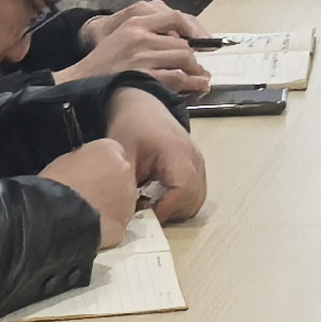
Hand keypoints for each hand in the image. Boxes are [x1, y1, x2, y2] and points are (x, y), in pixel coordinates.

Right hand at [44, 136, 136, 244]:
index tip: (89, 174)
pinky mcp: (124, 223)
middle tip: (89, 194)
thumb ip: (85, 162)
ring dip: (111, 205)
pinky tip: (91, 228)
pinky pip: (117, 223)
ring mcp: (129, 199)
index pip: (112, 153)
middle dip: (109, 184)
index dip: (100, 165)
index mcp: (109, 149)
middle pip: (122, 176)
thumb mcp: (66, 160)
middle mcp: (125, 171)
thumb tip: (87, 169)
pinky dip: (108, 225)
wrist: (58, 217)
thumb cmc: (56, 185)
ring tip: (88, 214)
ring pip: (123, 200)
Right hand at [63, 0, 211, 94]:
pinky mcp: (142, 77)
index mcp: (136, 23)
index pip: (175, 18)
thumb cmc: (104, 62)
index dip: (195, 30)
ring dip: (196, 71)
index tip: (204, 41)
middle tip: (202, 68)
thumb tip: (183, 41)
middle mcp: (140, 37)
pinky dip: (190, 84)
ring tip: (202, 79)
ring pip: (182, 60)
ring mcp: (141, 58)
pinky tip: (196, 88)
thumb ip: (150, 34)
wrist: (80, 82)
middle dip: (196, 57)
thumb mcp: (124, 37)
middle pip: (182, 43)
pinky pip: (176, 79)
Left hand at [106, 85, 206, 221]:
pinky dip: (182, 201)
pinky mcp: (197, 164)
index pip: (183, 190)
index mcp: (176, 152)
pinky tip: (161, 197)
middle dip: (171, 212)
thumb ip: (126, 184)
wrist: (141, 106)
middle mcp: (194, 158)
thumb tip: (127, 215)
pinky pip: (197, 191)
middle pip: (194, 199)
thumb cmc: (130, 128)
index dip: (166, 209)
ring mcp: (199, 161)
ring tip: (153, 205)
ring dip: (177, 208)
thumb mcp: (121, 155)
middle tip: (147, 212)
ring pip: (197, 198)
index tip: (145, 214)